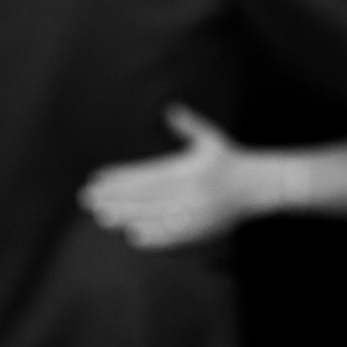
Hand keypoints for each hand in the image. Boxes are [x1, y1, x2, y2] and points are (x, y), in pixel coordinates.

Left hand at [80, 105, 245, 247]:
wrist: (258, 186)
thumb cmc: (230, 160)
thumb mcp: (210, 139)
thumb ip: (188, 126)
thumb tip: (169, 109)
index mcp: (188, 169)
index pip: (146, 174)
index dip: (120, 177)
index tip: (98, 178)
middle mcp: (190, 191)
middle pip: (144, 196)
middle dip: (114, 198)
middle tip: (88, 199)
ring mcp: (195, 212)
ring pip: (153, 216)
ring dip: (126, 216)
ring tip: (101, 216)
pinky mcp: (201, 230)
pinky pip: (172, 236)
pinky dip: (152, 237)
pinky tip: (133, 236)